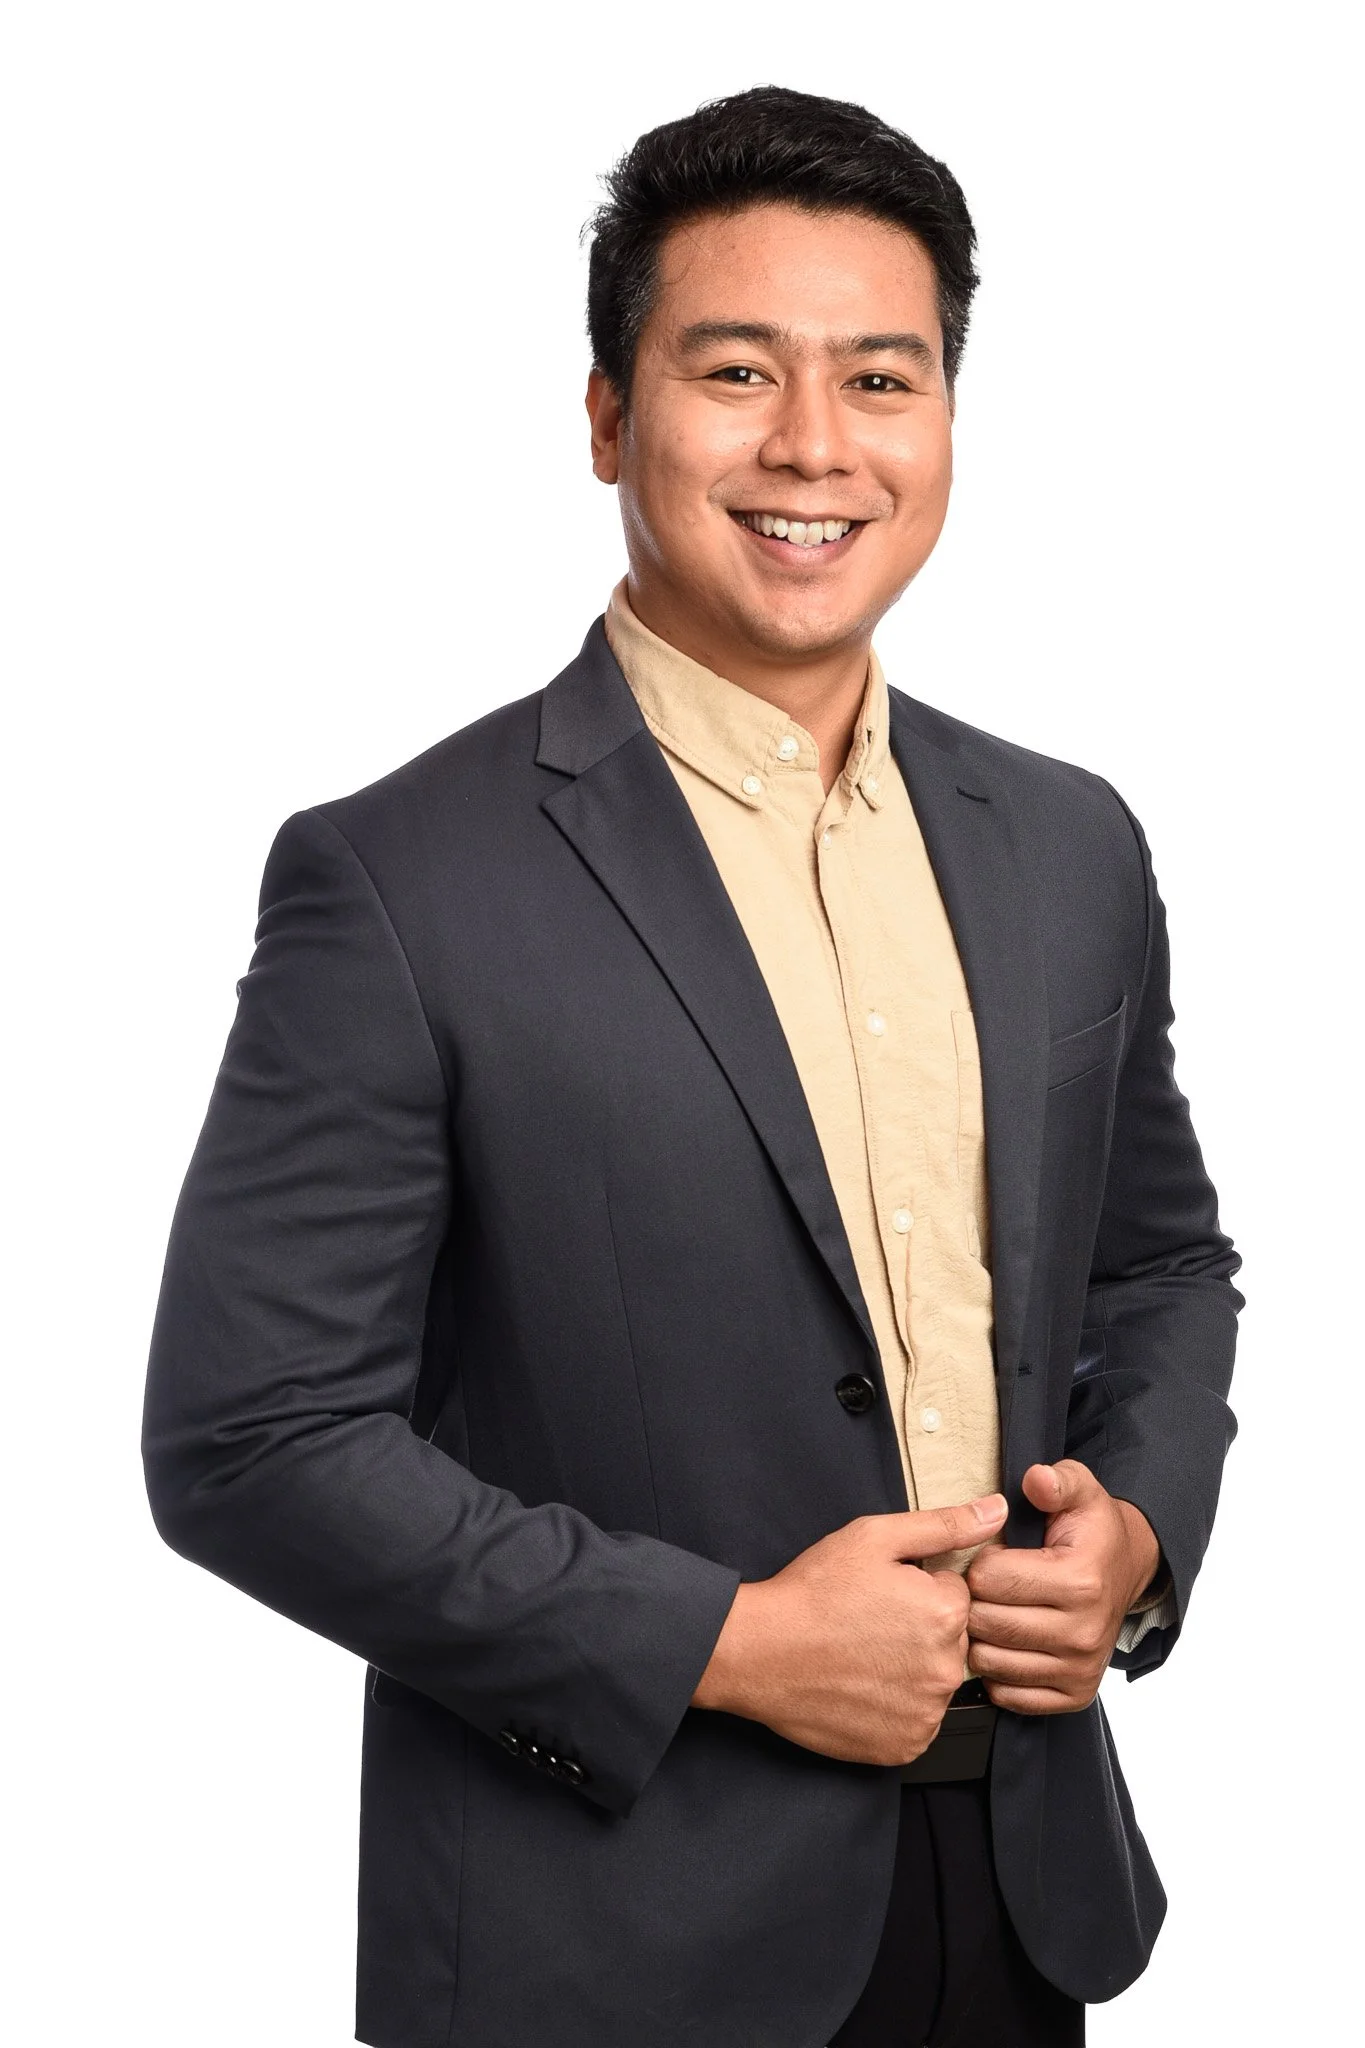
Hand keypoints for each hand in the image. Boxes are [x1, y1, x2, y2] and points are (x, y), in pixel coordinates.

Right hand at [691, 1493, 1008, 1766]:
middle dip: (918, 1629)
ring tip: (860, 1655)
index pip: (954, 1595)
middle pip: (949, 1640)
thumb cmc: (814, 1591)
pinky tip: (861, 1686)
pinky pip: (915, 1721)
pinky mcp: (904, 1747)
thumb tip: (998, 1511)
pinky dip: (894, 1707)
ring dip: (908, 1669)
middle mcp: (948, 1670)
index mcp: (948, 1613)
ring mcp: (926, 1714)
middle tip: (866, 1624)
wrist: (759, 1652)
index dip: (916, 1589)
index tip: (880, 1593)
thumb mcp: (874, 1538)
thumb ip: (944, 1526)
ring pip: (932, 1681)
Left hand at [965, 1460, 1161, 1714]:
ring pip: (988, 1661)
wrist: (1125, 1570)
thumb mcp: (1080, 1491)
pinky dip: (998, 1671)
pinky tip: (1008, 1643)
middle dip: (974, 1600)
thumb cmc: (1091, 1532)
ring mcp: (1079, 1669)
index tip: (992, 1556)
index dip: (979, 1563)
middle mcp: (1083, 1632)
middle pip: (985, 1622)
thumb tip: (1036, 1479)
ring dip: (981, 1637)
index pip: (988, 1579)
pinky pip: (1007, 1693)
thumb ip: (1057, 1480)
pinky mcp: (1074, 1695)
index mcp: (1080, 1581)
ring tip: (995, 1611)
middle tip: (987, 1587)